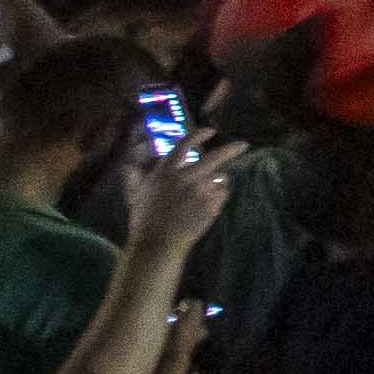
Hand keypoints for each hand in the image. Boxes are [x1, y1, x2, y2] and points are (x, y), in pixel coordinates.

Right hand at [126, 141, 240, 264]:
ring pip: (220, 178)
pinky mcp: (211, 204)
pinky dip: (218, 197)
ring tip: (205, 195)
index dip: (199, 135)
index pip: (185, 145)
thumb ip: (135, 179)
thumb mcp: (135, 196)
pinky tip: (207, 206)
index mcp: (166, 171)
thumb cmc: (144, 220)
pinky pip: (222, 193)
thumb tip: (130, 168)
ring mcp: (201, 190)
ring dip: (217, 182)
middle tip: (243, 145)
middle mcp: (186, 176)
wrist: (158, 242)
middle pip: (216, 156)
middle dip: (233, 149)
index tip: (210, 131)